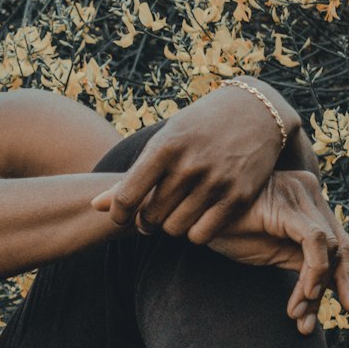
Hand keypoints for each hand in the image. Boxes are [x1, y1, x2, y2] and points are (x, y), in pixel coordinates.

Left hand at [90, 81, 299, 242]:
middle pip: (150, 217)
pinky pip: (202, 235)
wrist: (255, 112)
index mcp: (164, 147)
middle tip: (152, 214)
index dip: (118, 214)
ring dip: (170, 227)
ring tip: (174, 214)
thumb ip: (130, 177)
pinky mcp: (239, 197)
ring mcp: (216, 181)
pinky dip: (195, 233)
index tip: (122, 216)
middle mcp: (189, 165)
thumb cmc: (198, 127)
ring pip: (175, 229)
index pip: (126, 197)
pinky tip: (196, 218)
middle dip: (146, 221)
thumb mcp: (164, 141)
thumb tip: (92, 206)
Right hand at [207, 171, 348, 334]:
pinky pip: (315, 242)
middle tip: (335, 314)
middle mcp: (308, 189)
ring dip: (316, 287)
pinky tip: (302, 296)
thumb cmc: (226, 230)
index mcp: (306, 198)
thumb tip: (331, 286)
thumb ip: (302, 260)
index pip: (337, 238)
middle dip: (339, 282)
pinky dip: (314, 271)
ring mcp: (298, 194)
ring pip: (329, 247)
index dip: (344, 273)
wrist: (191, 216)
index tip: (345, 304)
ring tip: (297, 313)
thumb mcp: (272, 249)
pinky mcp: (287, 206)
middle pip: (339, 243)